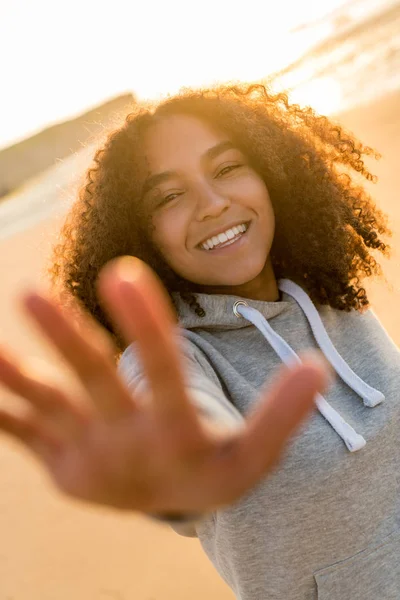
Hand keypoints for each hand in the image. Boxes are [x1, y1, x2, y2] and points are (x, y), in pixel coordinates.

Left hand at [0, 256, 331, 514]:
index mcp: (174, 436)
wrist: (169, 512)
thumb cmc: (213, 470)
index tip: (124, 273)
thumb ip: (283, 411)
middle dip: (67, 339)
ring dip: (15, 373)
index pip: (163, 373)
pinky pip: (22, 432)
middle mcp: (124, 445)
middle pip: (95, 382)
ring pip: (46, 404)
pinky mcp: (59, 464)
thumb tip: (317, 366)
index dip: (145, 326)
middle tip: (32, 293)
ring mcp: (85, 456)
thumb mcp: (256, 453)